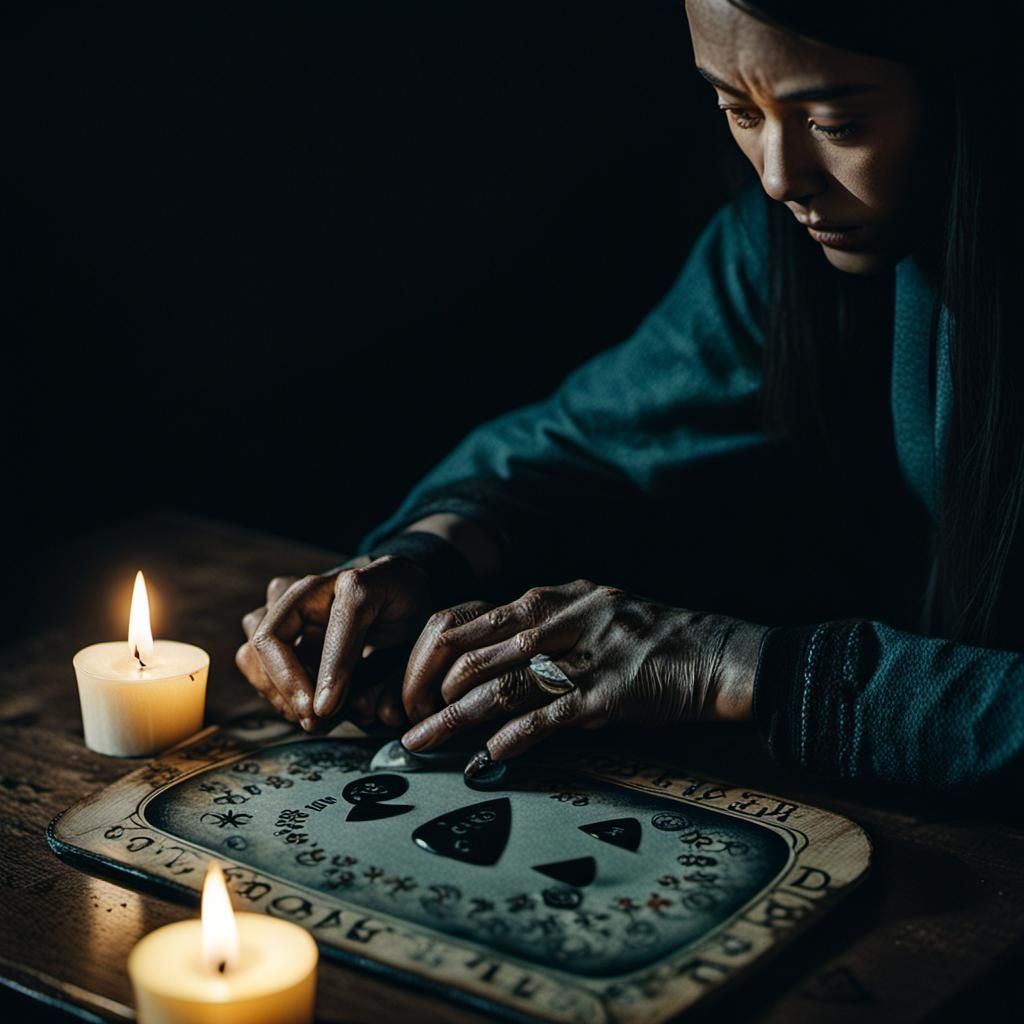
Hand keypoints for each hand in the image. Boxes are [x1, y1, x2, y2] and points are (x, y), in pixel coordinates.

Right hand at [235, 555, 484, 730]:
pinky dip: (270, 686)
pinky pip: (252, 657)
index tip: (326, 710)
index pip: (337, 623)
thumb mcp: (417, 636)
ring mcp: (287, 604)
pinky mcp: (276, 622)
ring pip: (253, 646)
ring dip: (273, 689)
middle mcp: (312, 588)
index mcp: (356, 584)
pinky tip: (300, 704)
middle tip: (313, 719)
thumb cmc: (405, 612)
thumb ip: (394, 673)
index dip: (330, 671)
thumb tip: (364, 713)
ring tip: (305, 715)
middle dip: (287, 685)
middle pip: (271, 636)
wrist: (392, 589)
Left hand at [399, 578, 767, 762]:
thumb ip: (546, 632)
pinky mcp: (613, 690)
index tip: (413, 688)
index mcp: (556, 597)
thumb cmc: (653, 639)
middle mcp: (566, 616)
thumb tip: (493, 667)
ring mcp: (588, 651)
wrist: (719, 654)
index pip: (472, 619)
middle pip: (477, 651)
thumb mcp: (594, 615)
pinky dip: (514, 737)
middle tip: (407, 722)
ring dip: (457, 717)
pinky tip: (488, 757)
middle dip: (432, 689)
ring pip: (505, 682)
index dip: (434, 655)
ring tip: (423, 743)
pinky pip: (552, 714)